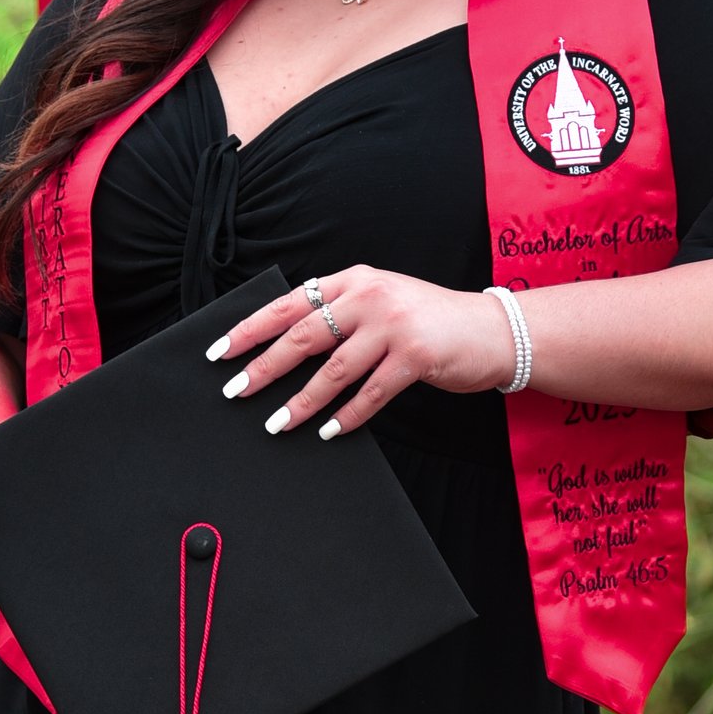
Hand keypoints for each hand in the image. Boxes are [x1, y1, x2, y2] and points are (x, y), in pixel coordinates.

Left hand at [207, 271, 515, 440]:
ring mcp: (393, 326)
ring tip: (276, 423)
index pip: (290, 304)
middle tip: (236, 391)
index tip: (221, 351)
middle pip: (303, 336)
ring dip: (301, 401)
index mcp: (354, 281)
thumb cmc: (430, 321)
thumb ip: (342, 311)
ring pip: (333, 371)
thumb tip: (287, 341)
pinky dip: (346, 416)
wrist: (491, 330)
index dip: (251, 328)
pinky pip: (370, 393)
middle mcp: (370, 297)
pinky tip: (328, 432)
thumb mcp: (382, 301)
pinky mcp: (415, 356)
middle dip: (264, 367)